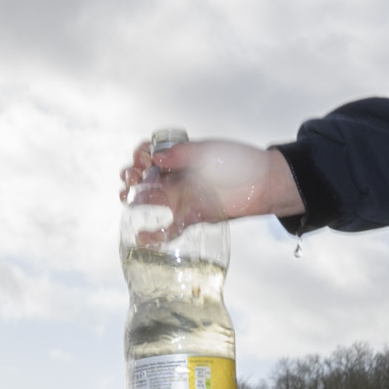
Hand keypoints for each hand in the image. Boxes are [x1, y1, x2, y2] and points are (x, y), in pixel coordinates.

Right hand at [119, 137, 300, 234]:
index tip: (143, 158)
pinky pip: (170, 229)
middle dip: (130, 175)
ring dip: (132, 198)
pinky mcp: (192, 216)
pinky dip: (155, 236)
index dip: (139, 155)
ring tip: (126, 196)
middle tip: (132, 177)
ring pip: (148, 199)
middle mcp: (176, 178)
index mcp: (179, 159)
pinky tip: (143, 238)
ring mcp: (182, 197)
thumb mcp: (208, 151)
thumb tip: (156, 158)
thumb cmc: (238, 162)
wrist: (263, 182)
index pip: (148, 155)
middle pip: (142, 177)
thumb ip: (182, 153)